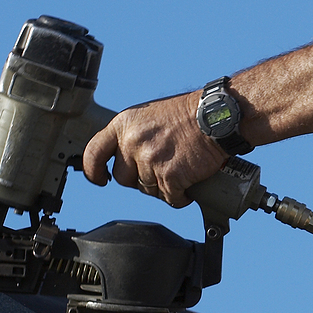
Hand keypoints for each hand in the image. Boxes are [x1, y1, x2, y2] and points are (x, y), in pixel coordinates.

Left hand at [82, 93, 227, 207]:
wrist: (218, 117)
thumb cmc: (190, 114)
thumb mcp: (150, 116)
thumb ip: (134, 136)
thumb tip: (126, 160)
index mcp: (124, 124)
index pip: (93, 153)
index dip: (94, 171)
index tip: (100, 180)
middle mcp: (132, 142)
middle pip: (122, 178)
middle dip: (140, 179)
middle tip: (161, 169)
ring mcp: (150, 160)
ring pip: (148, 190)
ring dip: (164, 187)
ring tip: (182, 171)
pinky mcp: (170, 176)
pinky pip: (170, 198)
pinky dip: (181, 196)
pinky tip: (190, 183)